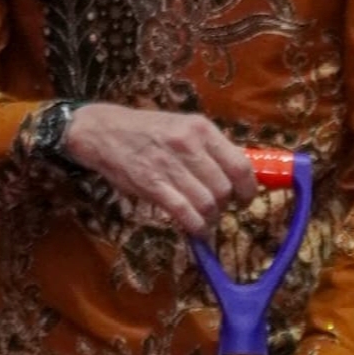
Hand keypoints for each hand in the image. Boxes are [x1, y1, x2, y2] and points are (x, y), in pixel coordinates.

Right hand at [60, 103, 257, 234]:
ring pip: (207, 204)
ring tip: (206, 219)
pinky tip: (196, 228)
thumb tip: (238, 174)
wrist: (105, 132)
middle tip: (219, 208)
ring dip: (211, 218)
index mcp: (202, 129)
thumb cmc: (148, 130)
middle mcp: (189, 145)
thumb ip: (210, 148)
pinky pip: (185, 213)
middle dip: (226, 205)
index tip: (245, 198)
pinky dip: (196, 226)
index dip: (248, 188)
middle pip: (224, 188)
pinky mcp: (153, 186)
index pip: (240, 165)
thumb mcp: (184, 127)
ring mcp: (170, 166)